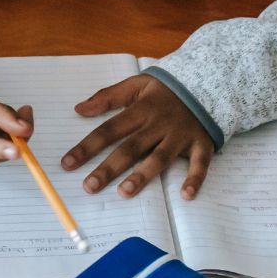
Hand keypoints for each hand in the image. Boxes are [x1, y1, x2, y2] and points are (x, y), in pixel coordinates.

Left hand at [61, 75, 213, 198]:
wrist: (209, 82)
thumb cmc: (165, 89)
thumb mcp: (135, 84)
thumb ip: (107, 97)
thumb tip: (79, 109)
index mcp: (141, 109)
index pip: (109, 130)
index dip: (87, 147)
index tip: (67, 163)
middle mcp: (159, 124)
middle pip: (130, 148)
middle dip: (109, 168)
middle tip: (89, 186)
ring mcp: (181, 135)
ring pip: (160, 158)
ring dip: (143, 176)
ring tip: (124, 192)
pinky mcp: (202, 143)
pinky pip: (200, 163)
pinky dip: (195, 178)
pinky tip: (186, 195)